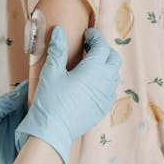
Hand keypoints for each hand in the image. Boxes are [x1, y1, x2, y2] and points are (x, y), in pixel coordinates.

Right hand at [15, 26, 120, 163]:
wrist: (52, 132)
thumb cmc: (50, 100)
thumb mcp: (51, 72)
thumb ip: (57, 49)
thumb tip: (59, 31)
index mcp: (94, 69)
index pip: (102, 46)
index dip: (95, 37)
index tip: (87, 33)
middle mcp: (105, 82)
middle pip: (113, 59)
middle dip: (104, 50)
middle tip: (89, 47)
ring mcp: (106, 97)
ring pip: (114, 75)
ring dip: (105, 65)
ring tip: (89, 64)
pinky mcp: (103, 108)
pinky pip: (110, 90)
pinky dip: (104, 81)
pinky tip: (89, 83)